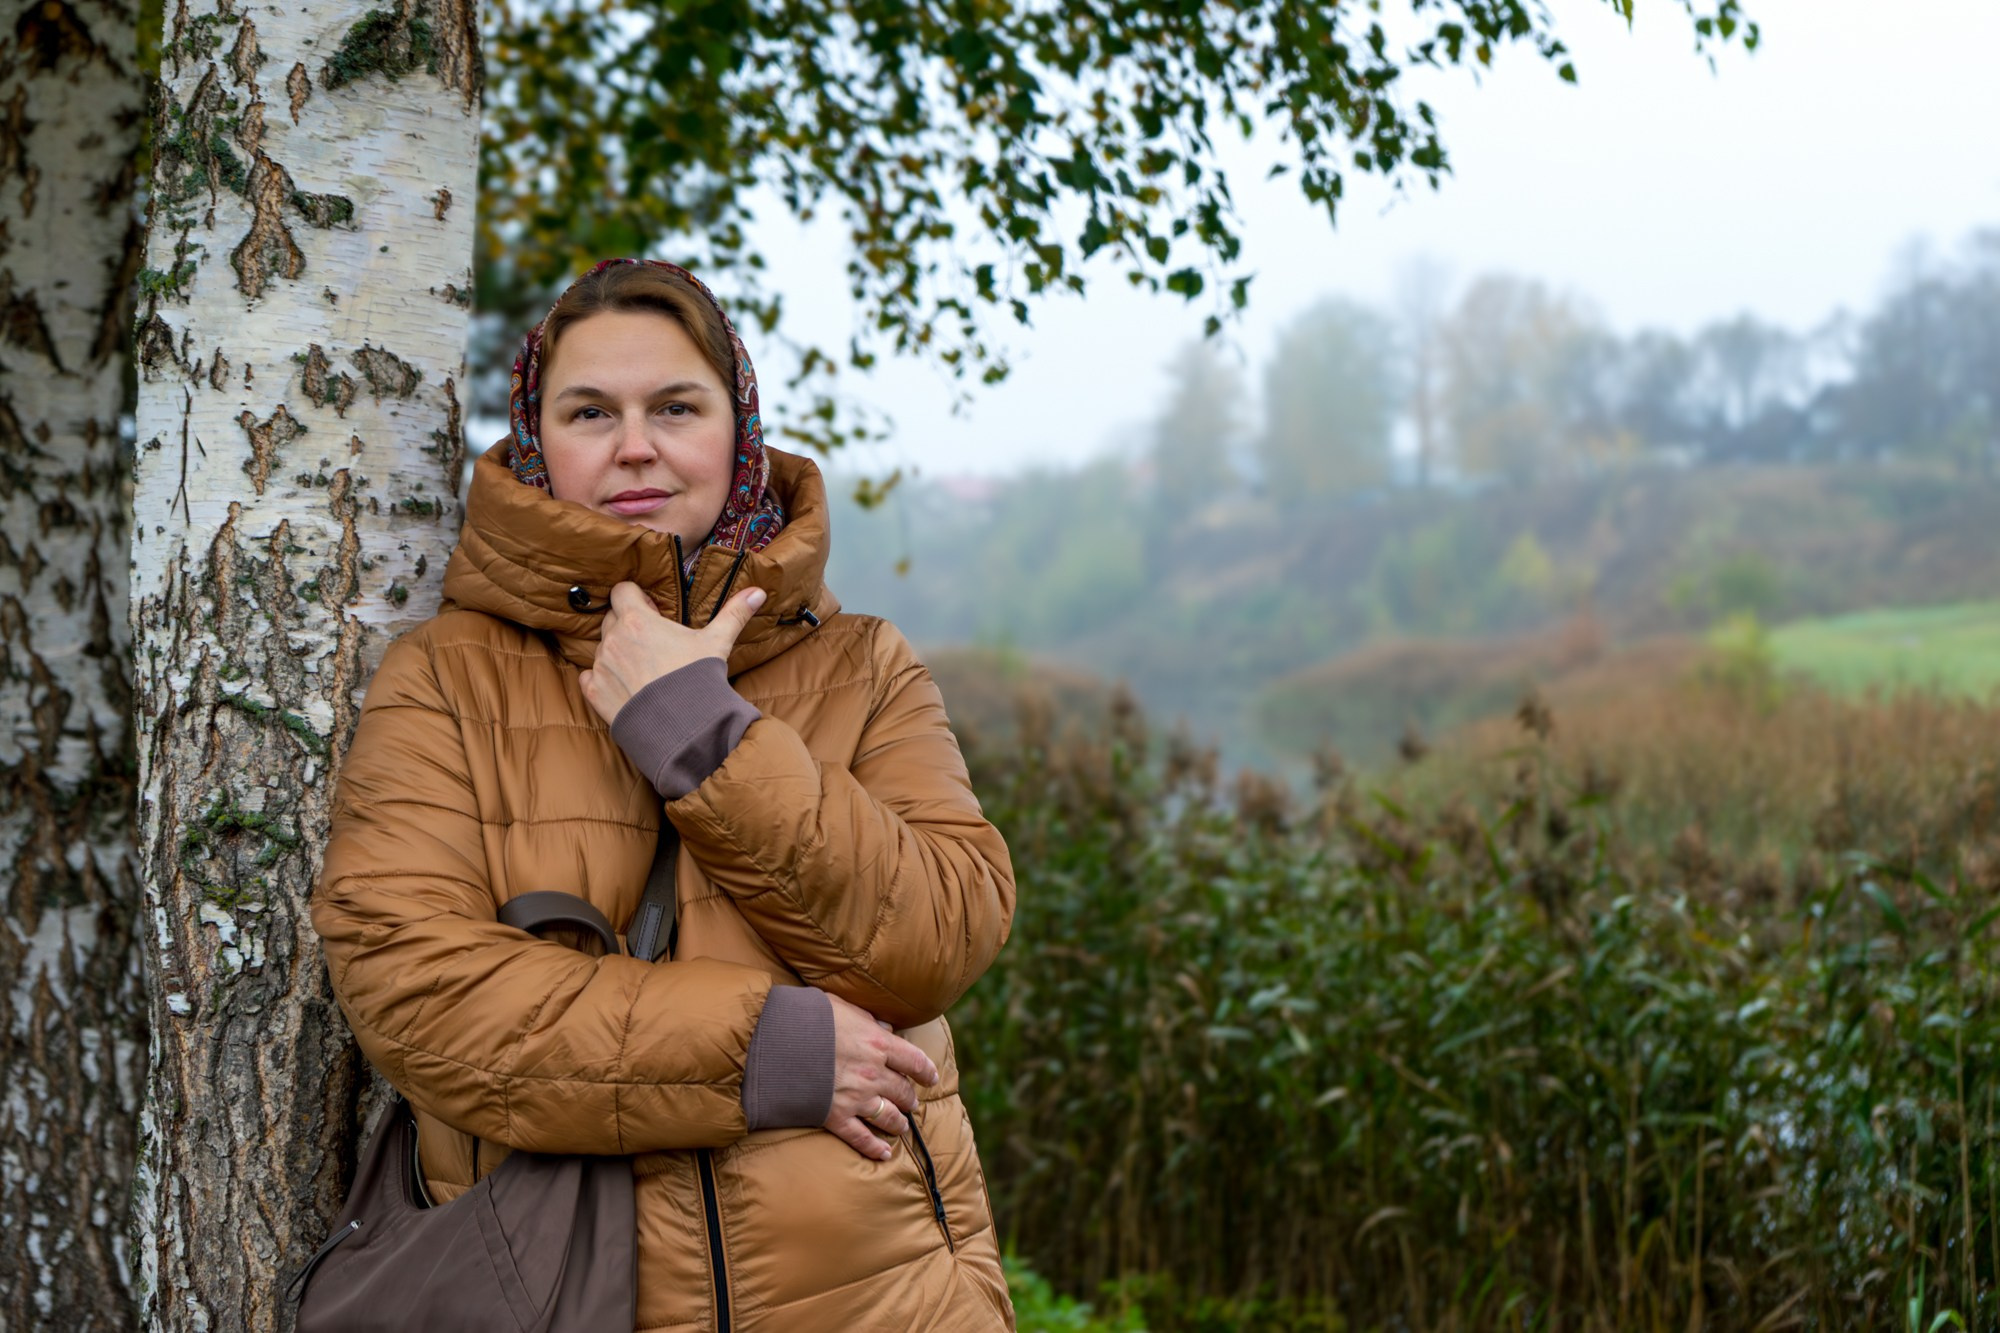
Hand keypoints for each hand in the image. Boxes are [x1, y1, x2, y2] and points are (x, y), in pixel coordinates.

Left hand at [577, 581, 764, 723]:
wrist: (683, 727)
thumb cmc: (698, 679)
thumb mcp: (717, 643)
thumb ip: (734, 613)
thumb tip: (758, 592)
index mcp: (637, 620)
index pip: (621, 590)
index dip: (636, 597)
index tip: (652, 611)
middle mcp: (613, 639)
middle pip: (611, 618)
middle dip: (627, 624)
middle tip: (651, 641)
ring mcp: (601, 666)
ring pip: (601, 648)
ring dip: (617, 652)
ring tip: (642, 668)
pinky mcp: (594, 692)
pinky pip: (588, 676)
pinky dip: (602, 678)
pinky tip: (624, 686)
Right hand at [823, 992, 938, 1159]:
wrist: (778, 1042)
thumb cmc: (810, 1018)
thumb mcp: (843, 1008)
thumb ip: (867, 1019)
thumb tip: (884, 1026)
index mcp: (878, 1043)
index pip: (915, 1060)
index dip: (926, 1071)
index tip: (931, 1078)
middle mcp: (874, 1073)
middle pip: (903, 1091)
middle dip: (910, 1098)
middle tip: (911, 1102)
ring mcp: (857, 1098)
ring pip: (889, 1116)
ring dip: (898, 1123)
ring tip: (901, 1126)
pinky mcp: (836, 1117)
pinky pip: (862, 1138)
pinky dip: (875, 1148)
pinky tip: (885, 1154)